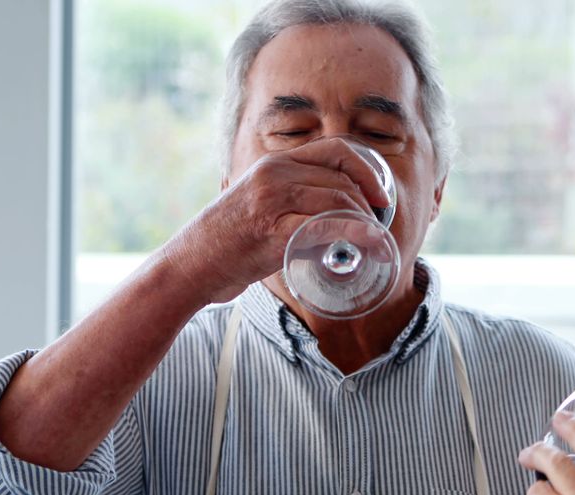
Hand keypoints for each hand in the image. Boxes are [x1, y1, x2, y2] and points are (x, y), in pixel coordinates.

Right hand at [161, 136, 390, 303]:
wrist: (191, 265)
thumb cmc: (232, 240)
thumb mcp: (263, 203)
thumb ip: (296, 196)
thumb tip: (342, 206)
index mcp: (275, 164)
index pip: (337, 149)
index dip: (369, 170)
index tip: (383, 196)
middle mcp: (274, 174)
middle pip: (342, 177)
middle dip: (371, 202)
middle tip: (380, 227)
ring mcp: (271, 201)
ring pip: (337, 199)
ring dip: (366, 221)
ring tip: (376, 241)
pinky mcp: (272, 232)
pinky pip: (324, 226)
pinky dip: (352, 234)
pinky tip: (367, 244)